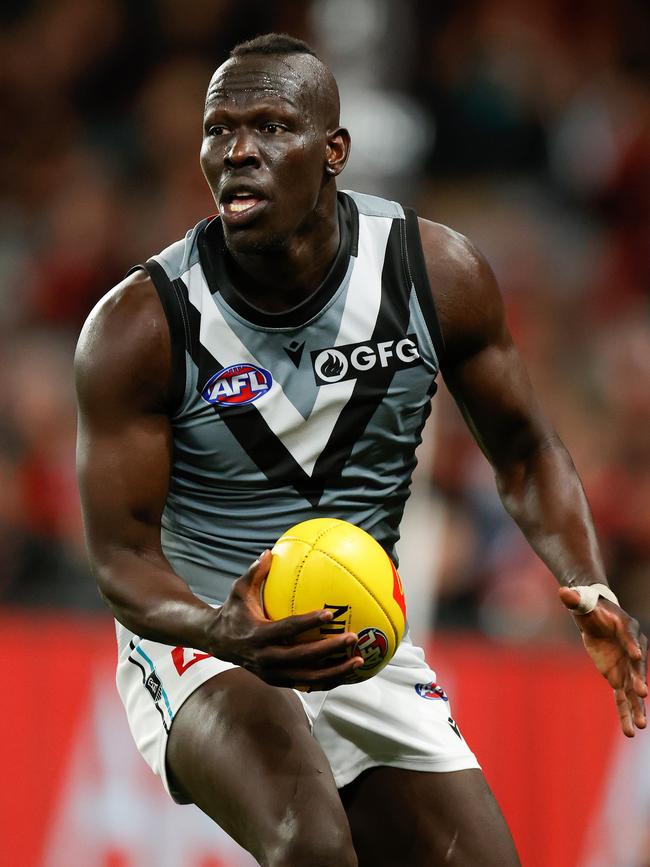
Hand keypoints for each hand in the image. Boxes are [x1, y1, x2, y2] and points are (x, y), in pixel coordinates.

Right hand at [207, 551, 363, 689]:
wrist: (218, 642)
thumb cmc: (233, 611)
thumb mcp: (238, 590)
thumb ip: (254, 573)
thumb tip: (270, 552)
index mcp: (259, 636)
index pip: (288, 629)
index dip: (308, 622)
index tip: (329, 614)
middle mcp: (267, 658)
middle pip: (303, 657)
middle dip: (329, 650)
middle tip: (351, 637)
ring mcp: (273, 674)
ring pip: (309, 677)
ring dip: (335, 671)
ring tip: (358, 660)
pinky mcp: (279, 681)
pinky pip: (308, 684)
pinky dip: (328, 680)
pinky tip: (348, 672)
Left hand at [559, 587, 647, 736]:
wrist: (596, 617)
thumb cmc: (591, 608)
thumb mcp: (582, 602)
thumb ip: (575, 599)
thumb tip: (562, 591)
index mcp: (626, 628)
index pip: (630, 637)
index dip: (633, 646)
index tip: (637, 656)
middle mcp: (632, 649)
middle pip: (636, 667)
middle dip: (639, 680)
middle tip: (643, 693)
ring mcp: (627, 666)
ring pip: (633, 689)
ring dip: (637, 707)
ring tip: (640, 725)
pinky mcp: (618, 677)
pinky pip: (622, 698)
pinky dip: (625, 713)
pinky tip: (630, 731)